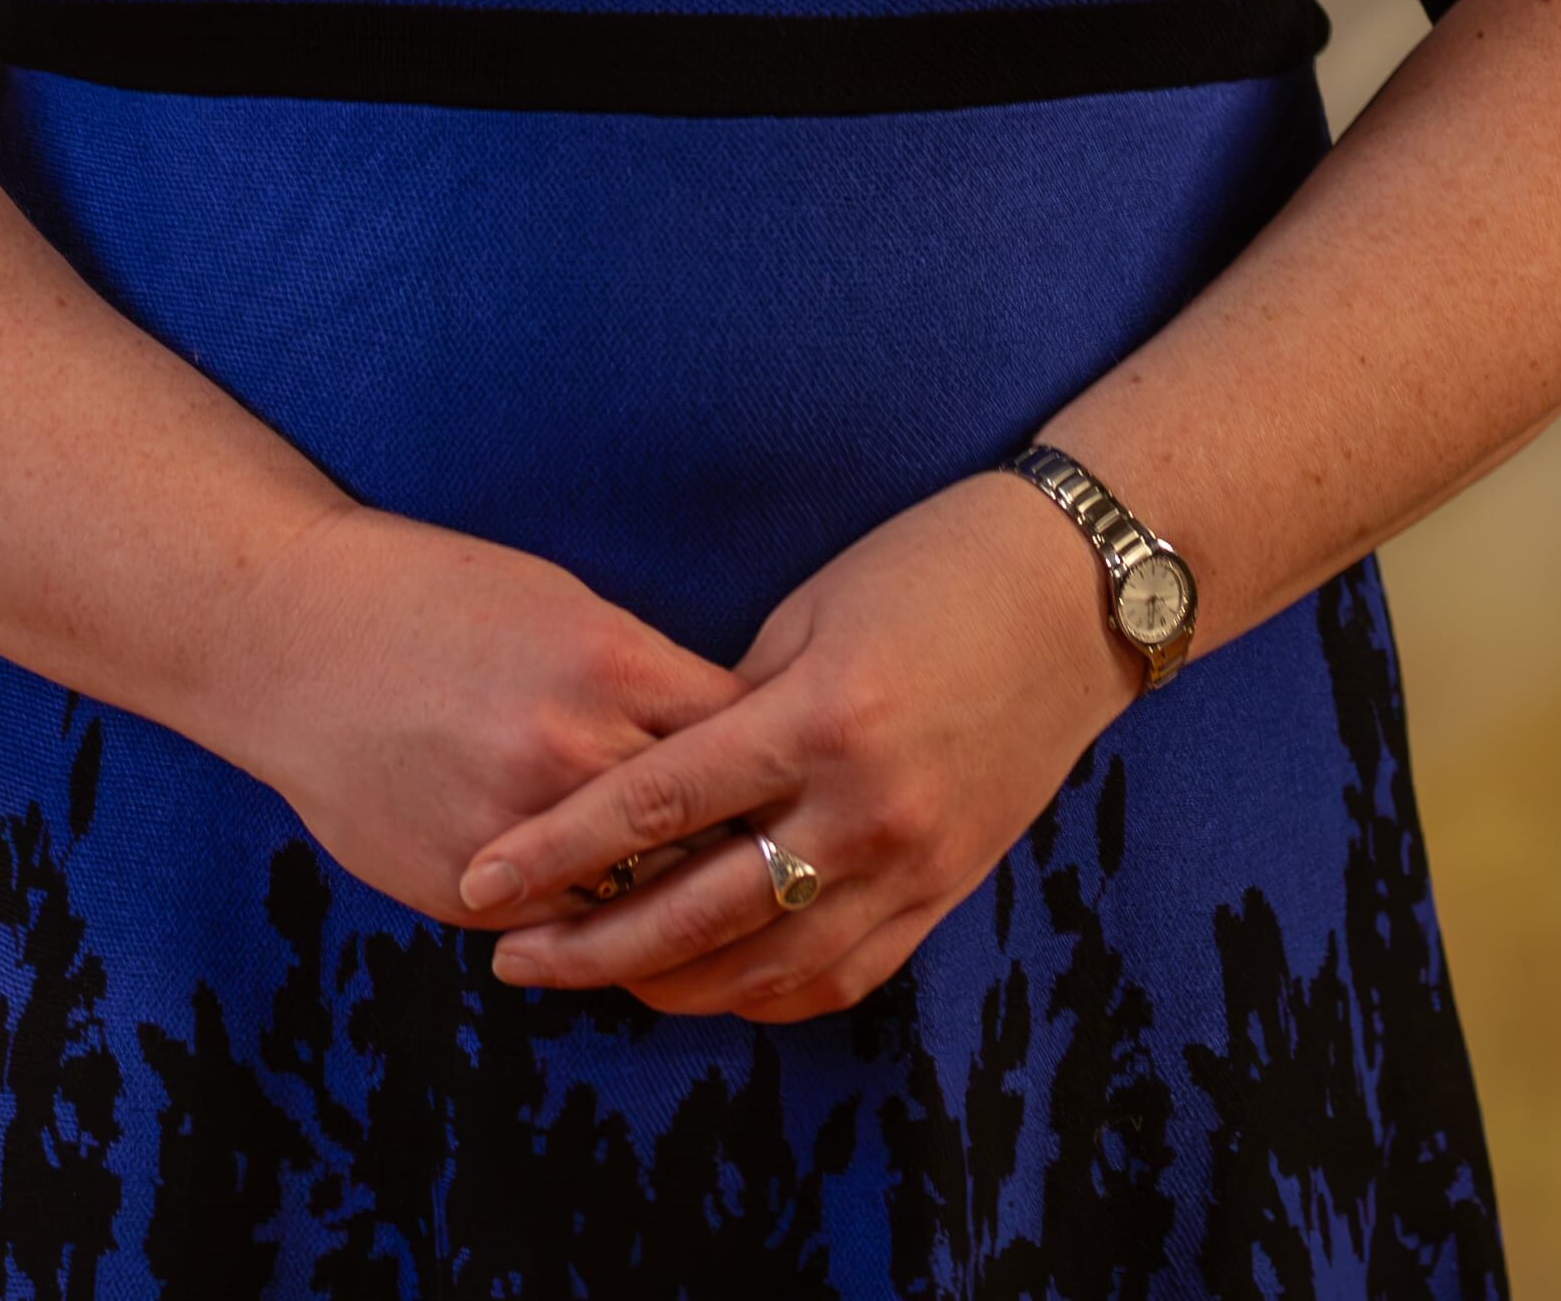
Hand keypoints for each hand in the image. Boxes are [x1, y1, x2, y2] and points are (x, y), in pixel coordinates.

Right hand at [202, 503, 745, 932]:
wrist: (292, 638)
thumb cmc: (434, 600)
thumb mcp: (562, 606)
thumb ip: (645, 678)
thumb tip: (729, 738)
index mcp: (610, 664)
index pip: (744, 736)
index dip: (780, 756)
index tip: (800, 769)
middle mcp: (572, 754)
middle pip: (712, 830)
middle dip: (752, 844)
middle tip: (787, 855)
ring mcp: (517, 834)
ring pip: (646, 902)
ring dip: (685, 908)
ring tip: (728, 912)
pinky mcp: (465, 894)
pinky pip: (566, 930)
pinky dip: (602, 929)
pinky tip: (631, 926)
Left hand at [457, 471, 1132, 1019]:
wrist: (1078, 595)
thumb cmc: (930, 568)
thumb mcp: (811, 613)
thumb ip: (732, 707)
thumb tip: (652, 780)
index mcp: (817, 718)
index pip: (655, 807)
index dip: (557, 851)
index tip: (482, 880)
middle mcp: (863, 806)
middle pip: (696, 910)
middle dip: (589, 944)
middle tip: (509, 957)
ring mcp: (913, 860)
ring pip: (765, 966)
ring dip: (668, 984)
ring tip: (593, 975)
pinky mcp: (948, 889)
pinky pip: (841, 974)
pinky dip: (764, 992)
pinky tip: (708, 986)